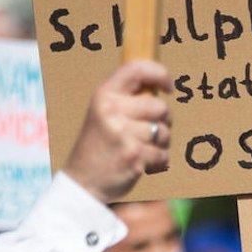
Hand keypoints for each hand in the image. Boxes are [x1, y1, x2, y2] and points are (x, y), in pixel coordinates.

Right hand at [61, 60, 173, 201]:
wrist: (82, 182)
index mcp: (104, 95)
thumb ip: (125, 100)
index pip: (137, 69)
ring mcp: (123, 133)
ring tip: (141, 149)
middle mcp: (112, 110)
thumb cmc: (98, 146)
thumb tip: (160, 90)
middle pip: (160, 107)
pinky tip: (141, 163)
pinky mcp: (134, 154)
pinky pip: (162, 154)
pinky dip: (158, 162)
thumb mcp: (102, 114)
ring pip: (163, 132)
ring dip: (160, 144)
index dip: (160, 74)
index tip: (169, 87)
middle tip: (148, 133)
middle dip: (162, 121)